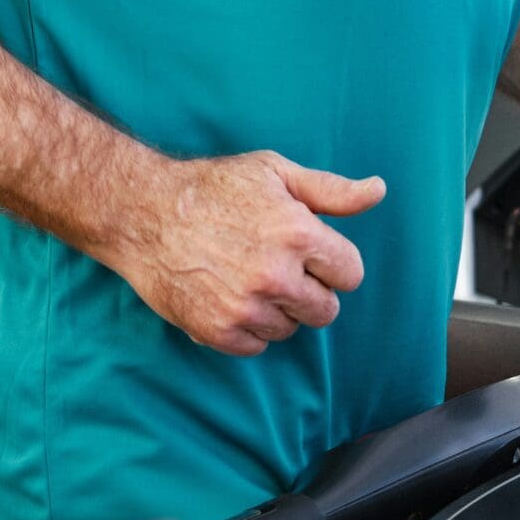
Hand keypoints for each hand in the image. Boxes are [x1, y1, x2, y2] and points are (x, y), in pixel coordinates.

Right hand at [102, 151, 382, 356]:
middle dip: (308, 290)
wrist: (141, 212)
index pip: (350, 274)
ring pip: (291, 329)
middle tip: (274, 267)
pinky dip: (247, 328)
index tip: (306, 252)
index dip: (330, 263)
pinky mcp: (219, 331)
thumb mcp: (273, 172)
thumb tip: (378, 191)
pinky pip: (257, 346)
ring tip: (245, 278)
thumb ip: (330, 190)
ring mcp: (246, 307)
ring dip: (277, 310)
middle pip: (326, 310)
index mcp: (297, 233)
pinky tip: (226, 296)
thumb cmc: (210, 187)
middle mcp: (275, 275)